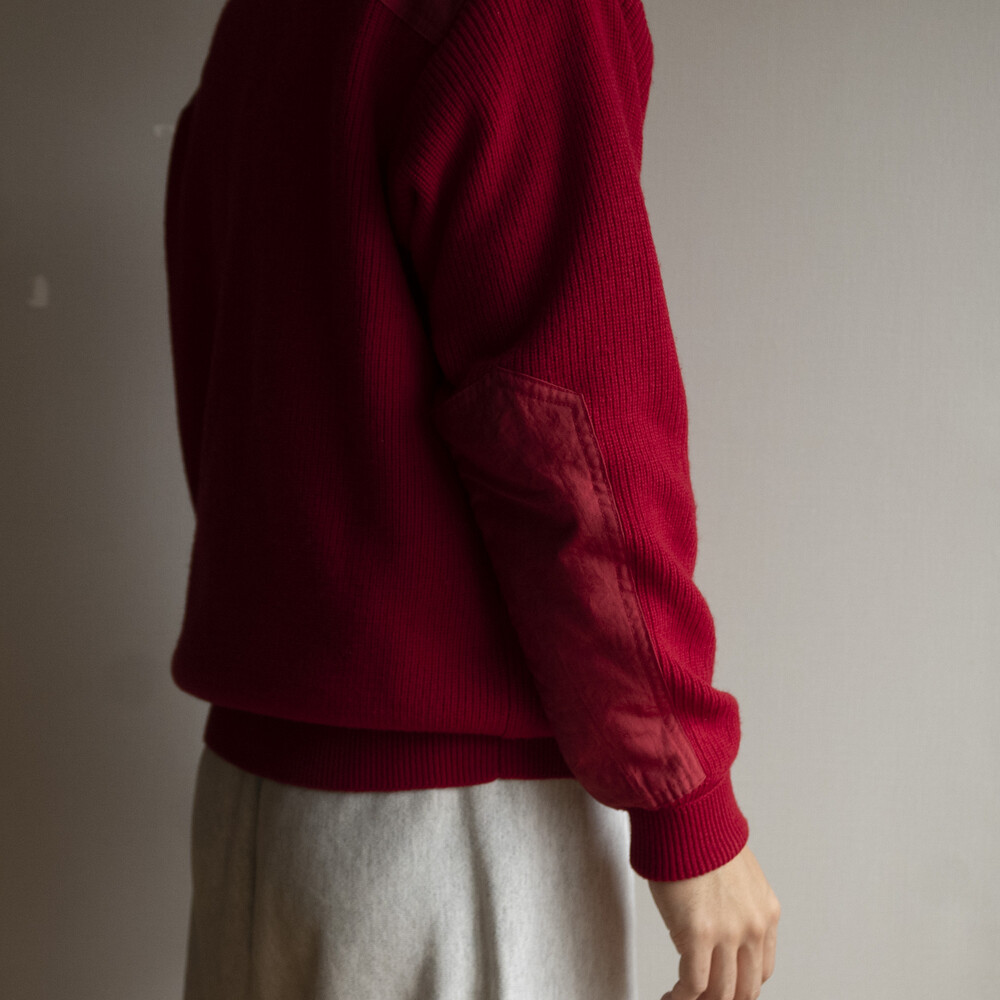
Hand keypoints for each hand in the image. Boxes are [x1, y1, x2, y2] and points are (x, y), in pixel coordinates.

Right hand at [646, 843, 780, 999]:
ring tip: (679, 998)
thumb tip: (716, 920)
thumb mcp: (735, 873)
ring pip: (720, 993)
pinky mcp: (697, 934)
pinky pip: (693, 984)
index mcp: (766, 912)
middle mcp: (753, 927)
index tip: (722, 986)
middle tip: (702, 998)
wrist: (686, 815)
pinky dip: (680, 997)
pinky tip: (670, 996)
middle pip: (745, 988)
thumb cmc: (700, 833)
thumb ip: (734, 904)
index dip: (739, 985)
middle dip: (723, 999)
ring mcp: (727, 934)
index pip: (761, 969)